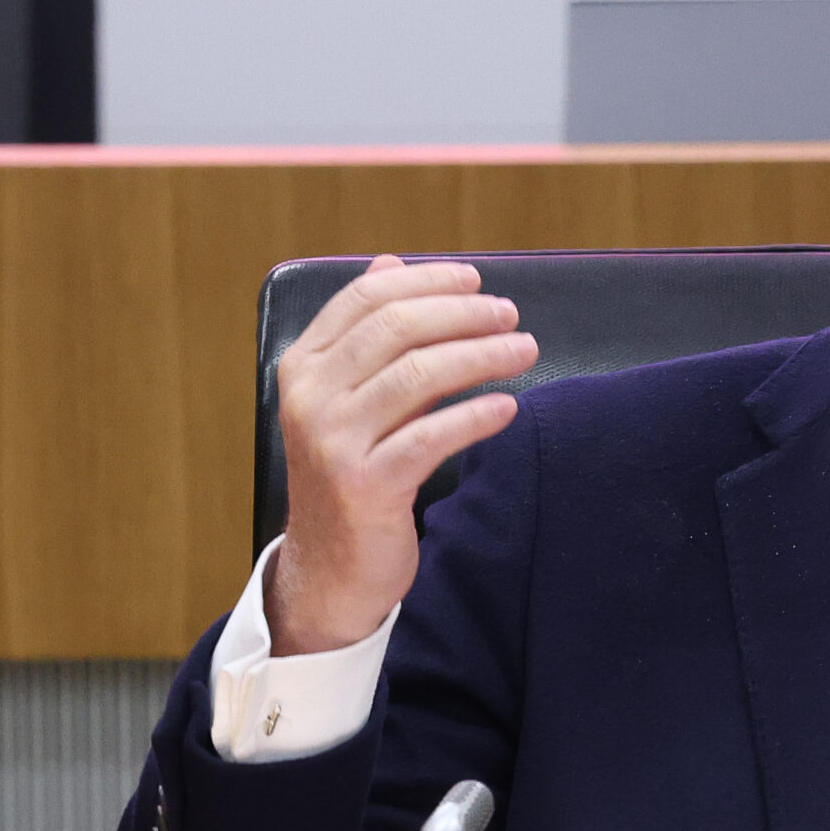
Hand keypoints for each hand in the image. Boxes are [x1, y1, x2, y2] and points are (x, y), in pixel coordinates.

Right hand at [266, 255, 538, 655]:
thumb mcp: (351, 396)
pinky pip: (431, 437)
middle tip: (511, 314)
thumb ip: (369, 334)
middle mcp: (310, 397)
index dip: (426, 281)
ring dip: (481, 354)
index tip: (476, 280)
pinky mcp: (365, 486)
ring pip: (418, 374)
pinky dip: (476, 415)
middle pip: (397, 327)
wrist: (331, 567)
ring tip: (525, 350)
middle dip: (464, 313)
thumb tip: (391, 263)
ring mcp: (333, 442)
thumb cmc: (354, 470)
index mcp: (304, 366)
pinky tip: (508, 406)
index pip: (366, 298)